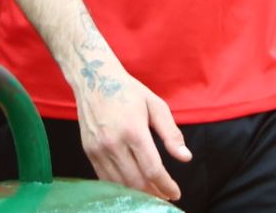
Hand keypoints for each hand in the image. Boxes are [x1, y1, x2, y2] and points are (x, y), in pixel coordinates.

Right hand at [70, 52, 190, 201]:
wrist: (94, 79)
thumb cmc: (129, 91)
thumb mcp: (155, 105)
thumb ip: (171, 133)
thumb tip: (186, 157)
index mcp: (133, 130)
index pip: (152, 169)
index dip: (165, 185)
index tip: (175, 194)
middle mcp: (114, 143)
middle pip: (136, 181)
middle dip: (153, 193)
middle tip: (165, 197)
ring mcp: (99, 149)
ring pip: (120, 183)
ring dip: (138, 194)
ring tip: (152, 195)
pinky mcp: (89, 152)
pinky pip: (105, 178)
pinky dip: (120, 187)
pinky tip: (132, 188)